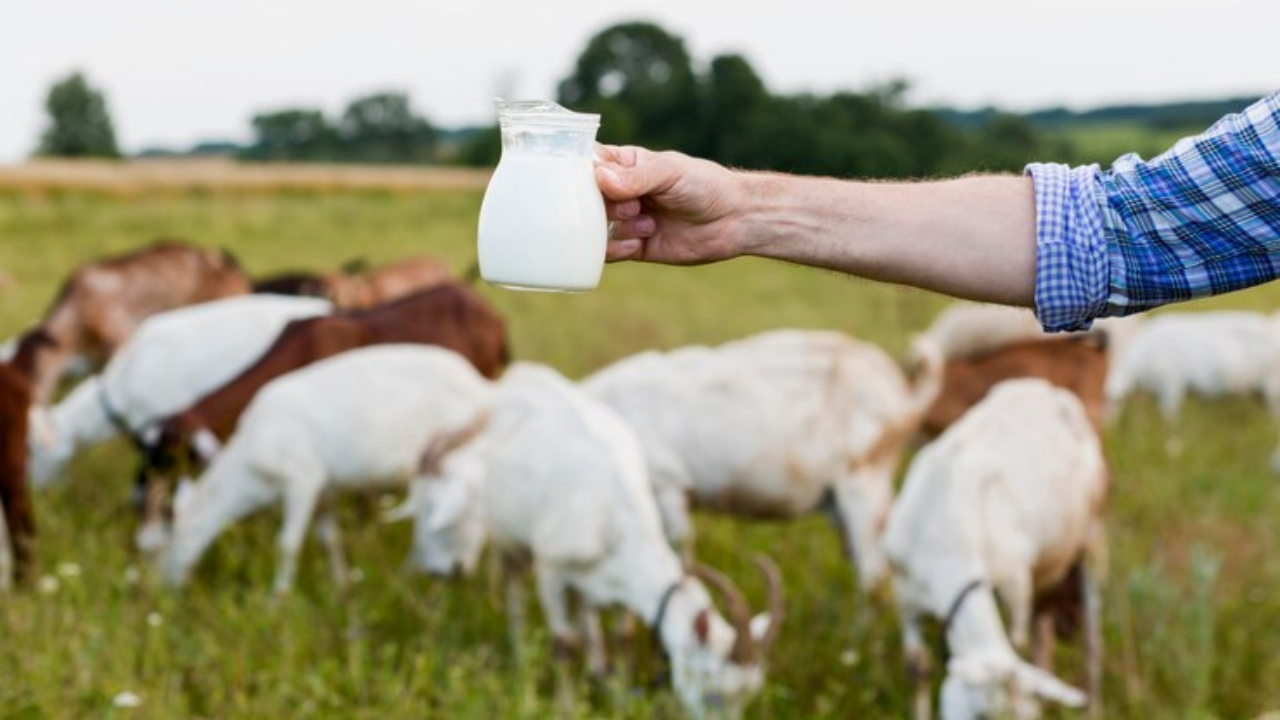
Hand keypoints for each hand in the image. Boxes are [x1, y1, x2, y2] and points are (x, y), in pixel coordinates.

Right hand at [594, 145, 747, 264]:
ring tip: (644, 224)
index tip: (591, 183)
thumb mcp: (670, 173)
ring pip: (594, 228)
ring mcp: (625, 220)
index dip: (580, 175)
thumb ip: (636, 177)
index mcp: (625, 165)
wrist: (734, 220)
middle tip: (631, 206)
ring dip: (613, 228)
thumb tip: (601, 178)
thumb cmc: (704, 185)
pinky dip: (617, 249)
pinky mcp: (634, 246)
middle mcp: (621, 193)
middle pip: (586, 200)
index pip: (587, 165)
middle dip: (603, 206)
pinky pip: (609, 252)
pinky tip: (637, 243)